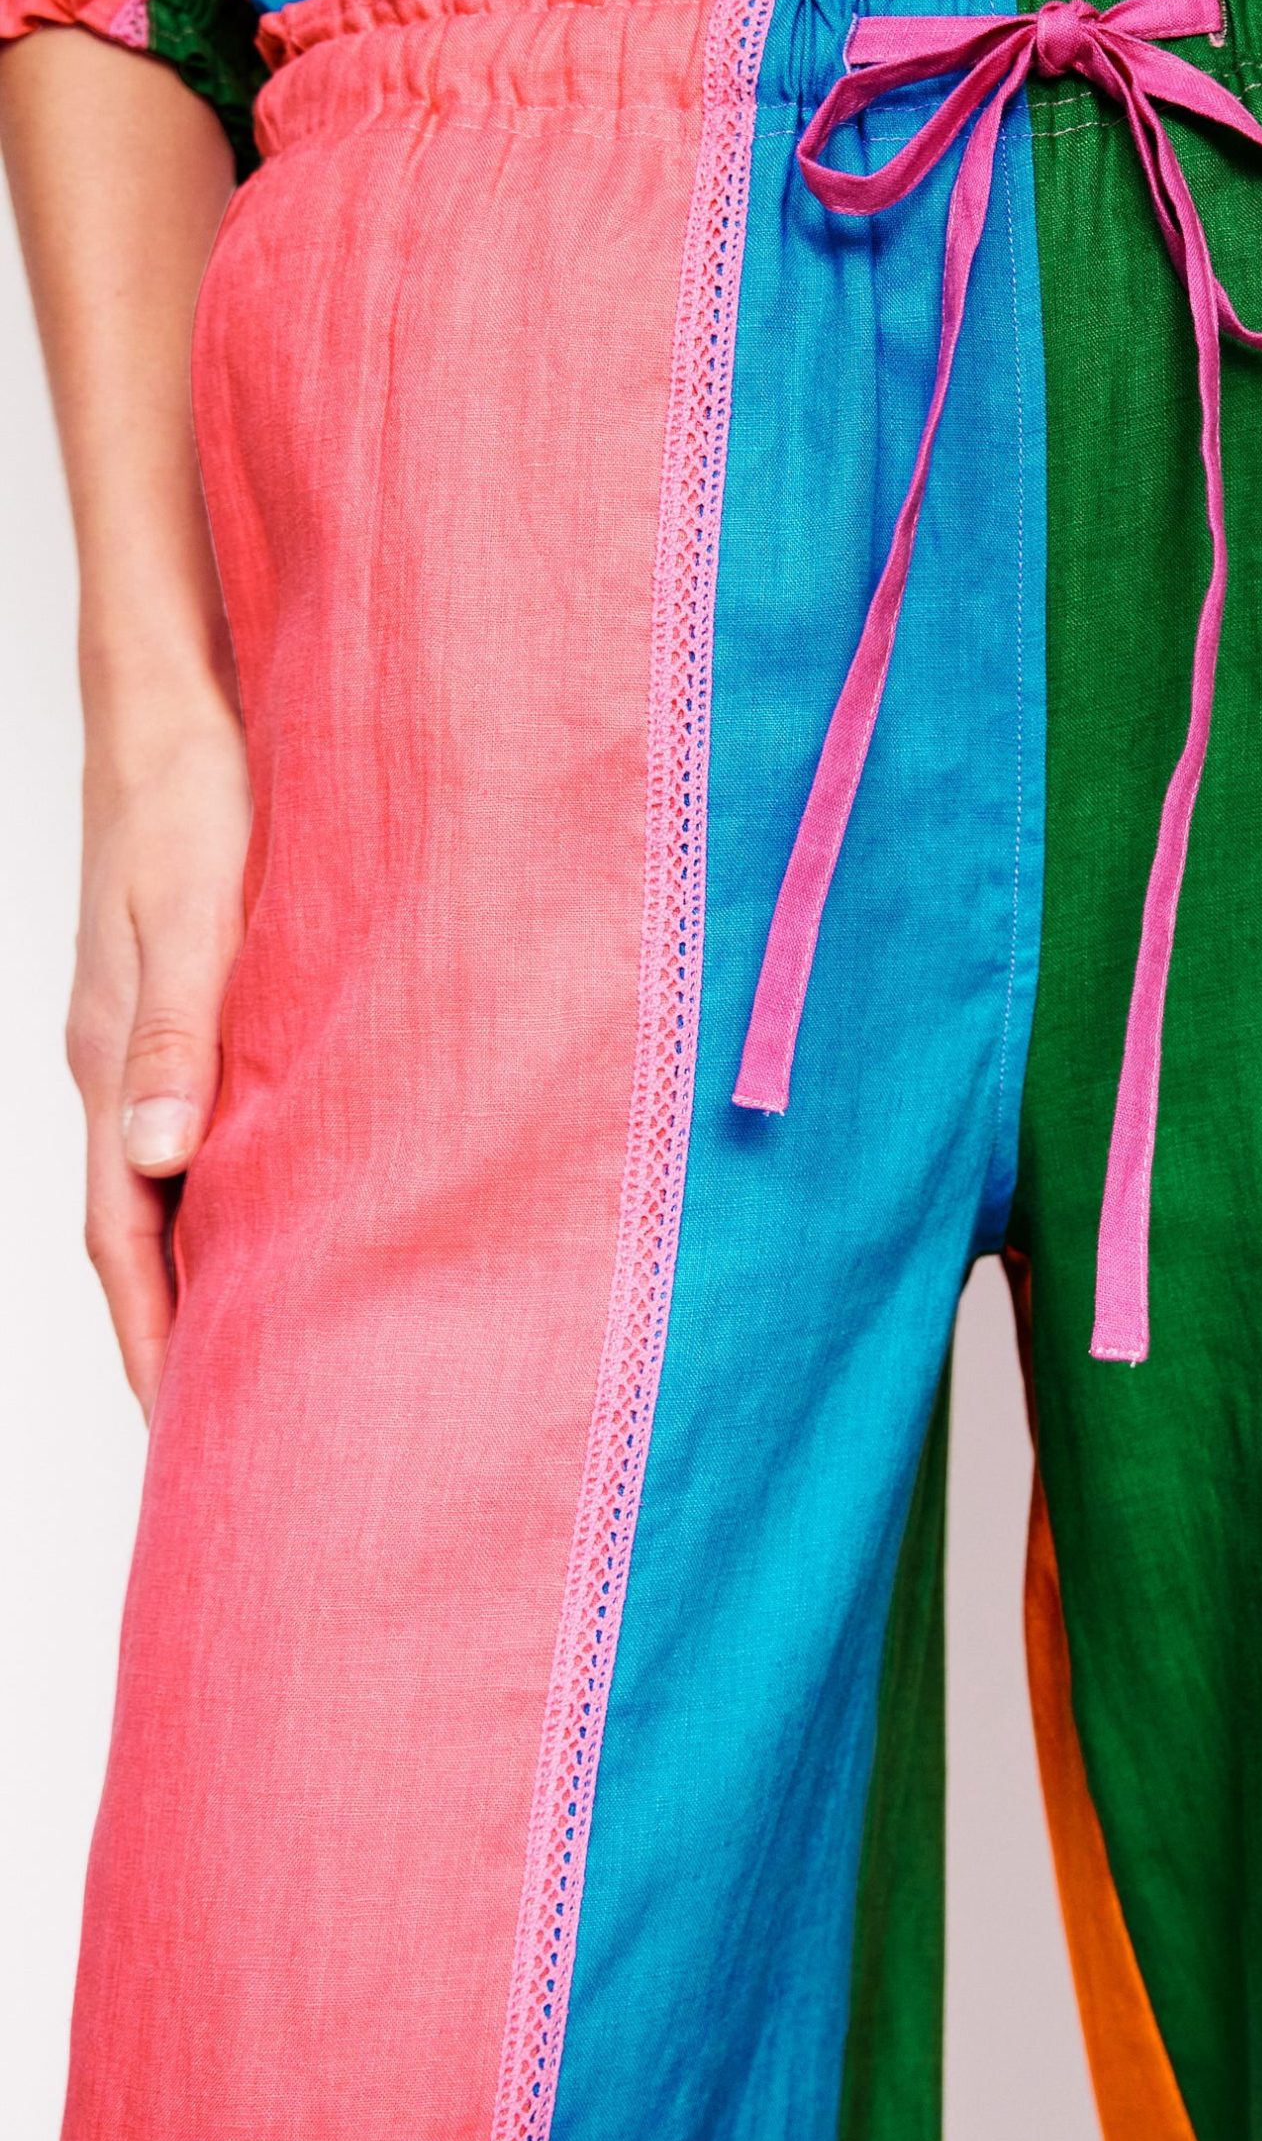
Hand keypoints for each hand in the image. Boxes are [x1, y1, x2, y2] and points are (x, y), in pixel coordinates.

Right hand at [67, 713, 248, 1415]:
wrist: (174, 708)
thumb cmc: (190, 802)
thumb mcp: (190, 917)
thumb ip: (177, 1037)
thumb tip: (158, 1162)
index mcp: (112, 1066)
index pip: (122, 1238)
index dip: (153, 1337)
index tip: (185, 1432)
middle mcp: (120, 1069)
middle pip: (137, 1233)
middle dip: (172, 1332)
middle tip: (225, 1428)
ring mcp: (148, 1042)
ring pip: (165, 1187)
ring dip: (198, 1271)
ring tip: (252, 1350)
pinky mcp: (187, 1009)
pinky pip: (195, 1131)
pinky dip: (223, 1195)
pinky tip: (272, 1214)